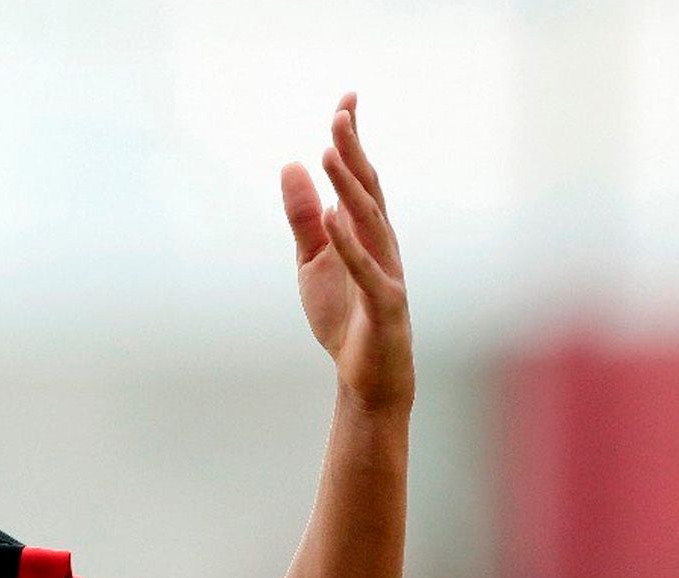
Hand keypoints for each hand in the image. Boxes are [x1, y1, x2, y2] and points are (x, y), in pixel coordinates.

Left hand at [281, 92, 412, 411]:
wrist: (364, 375)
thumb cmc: (344, 315)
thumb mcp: (312, 261)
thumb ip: (303, 217)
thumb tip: (291, 165)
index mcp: (366, 232)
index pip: (360, 178)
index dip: (354, 141)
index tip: (346, 100)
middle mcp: (382, 244)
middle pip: (369, 190)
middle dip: (354, 152)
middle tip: (340, 113)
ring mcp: (387, 272)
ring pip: (370, 222)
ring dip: (350, 187)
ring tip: (331, 151)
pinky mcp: (384, 304)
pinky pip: (366, 270)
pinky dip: (349, 243)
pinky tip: (332, 216)